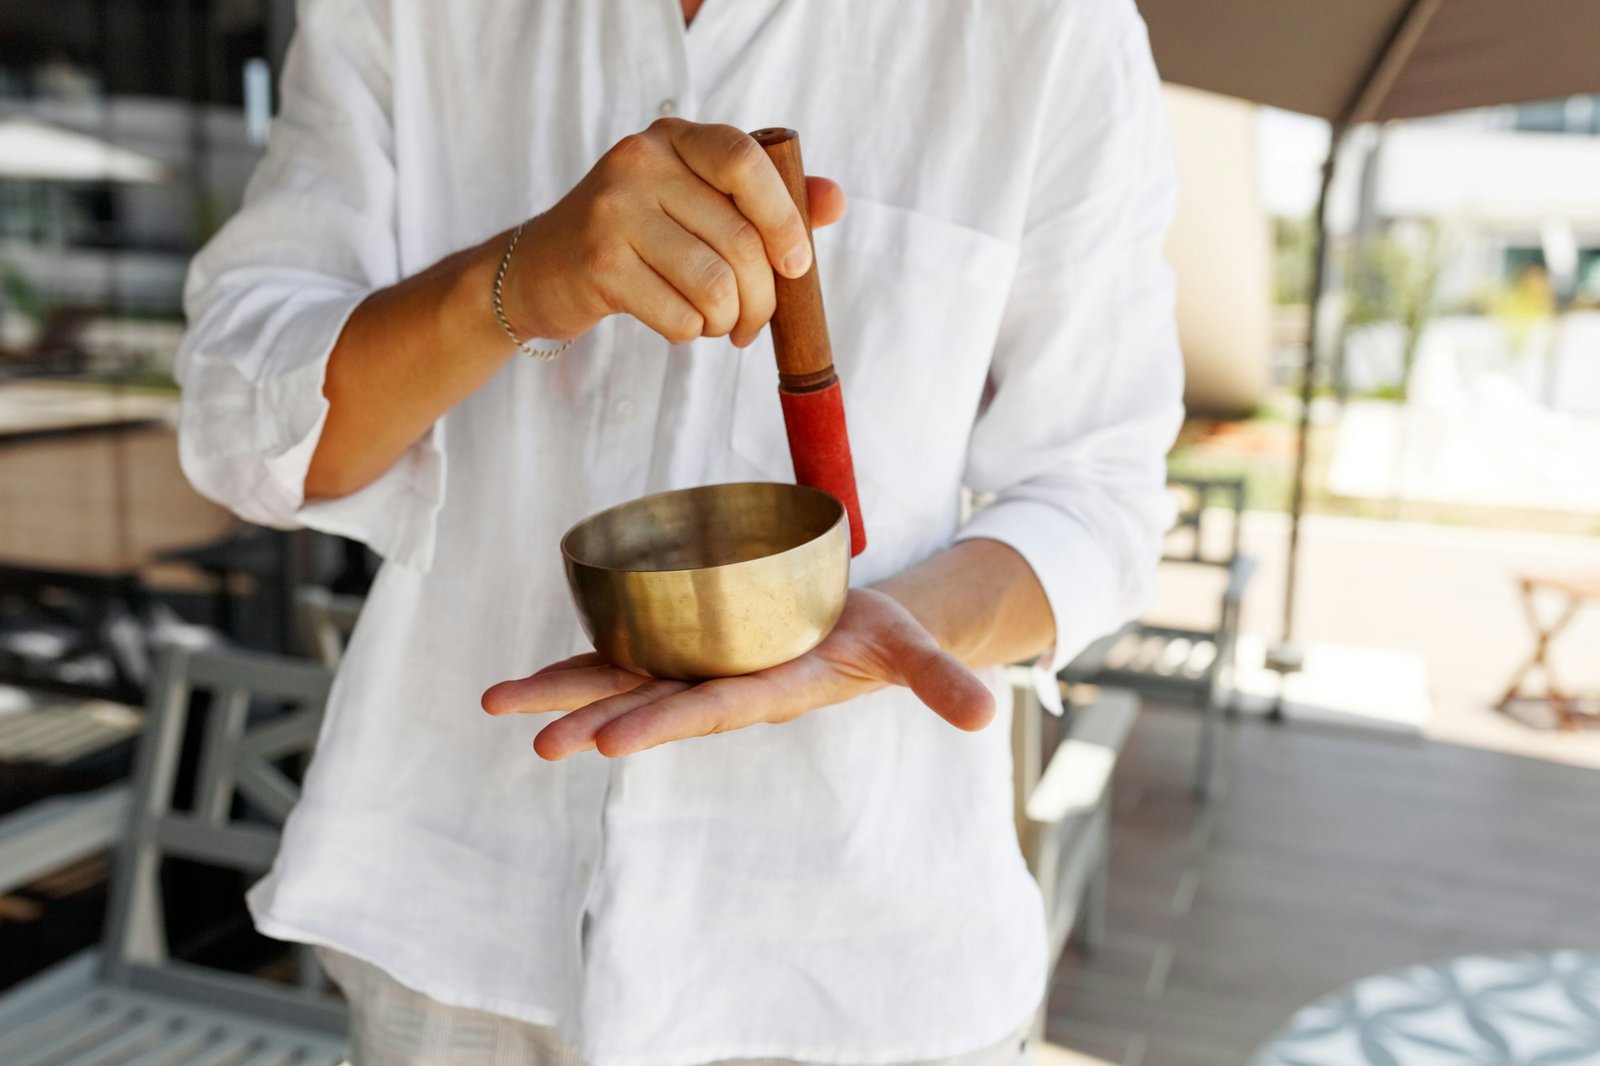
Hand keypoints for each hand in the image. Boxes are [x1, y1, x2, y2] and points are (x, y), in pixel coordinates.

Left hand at [481, 589, 995, 758]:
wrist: (846, 630)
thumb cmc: (875, 636)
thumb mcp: (911, 647)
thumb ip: (940, 680)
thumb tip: (986, 715)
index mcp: (769, 689)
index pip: (712, 708)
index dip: (665, 720)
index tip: (614, 742)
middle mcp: (720, 685)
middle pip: (650, 701)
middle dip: (595, 720)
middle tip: (540, 743)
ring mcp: (695, 665)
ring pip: (619, 679)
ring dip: (563, 694)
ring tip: (499, 707)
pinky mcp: (681, 643)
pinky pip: (620, 651)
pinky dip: (575, 662)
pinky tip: (526, 677)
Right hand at [501, 119, 846, 348]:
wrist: (539, 269)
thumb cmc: (635, 237)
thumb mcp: (694, 202)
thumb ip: (763, 199)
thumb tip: (836, 200)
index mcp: (673, 138)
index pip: (744, 161)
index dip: (784, 217)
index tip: (798, 265)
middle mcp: (639, 162)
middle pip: (739, 240)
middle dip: (761, 298)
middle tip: (752, 324)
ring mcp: (613, 211)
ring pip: (714, 284)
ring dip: (727, 321)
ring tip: (717, 325)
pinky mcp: (598, 264)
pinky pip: (679, 316)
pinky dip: (691, 334)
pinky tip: (679, 325)